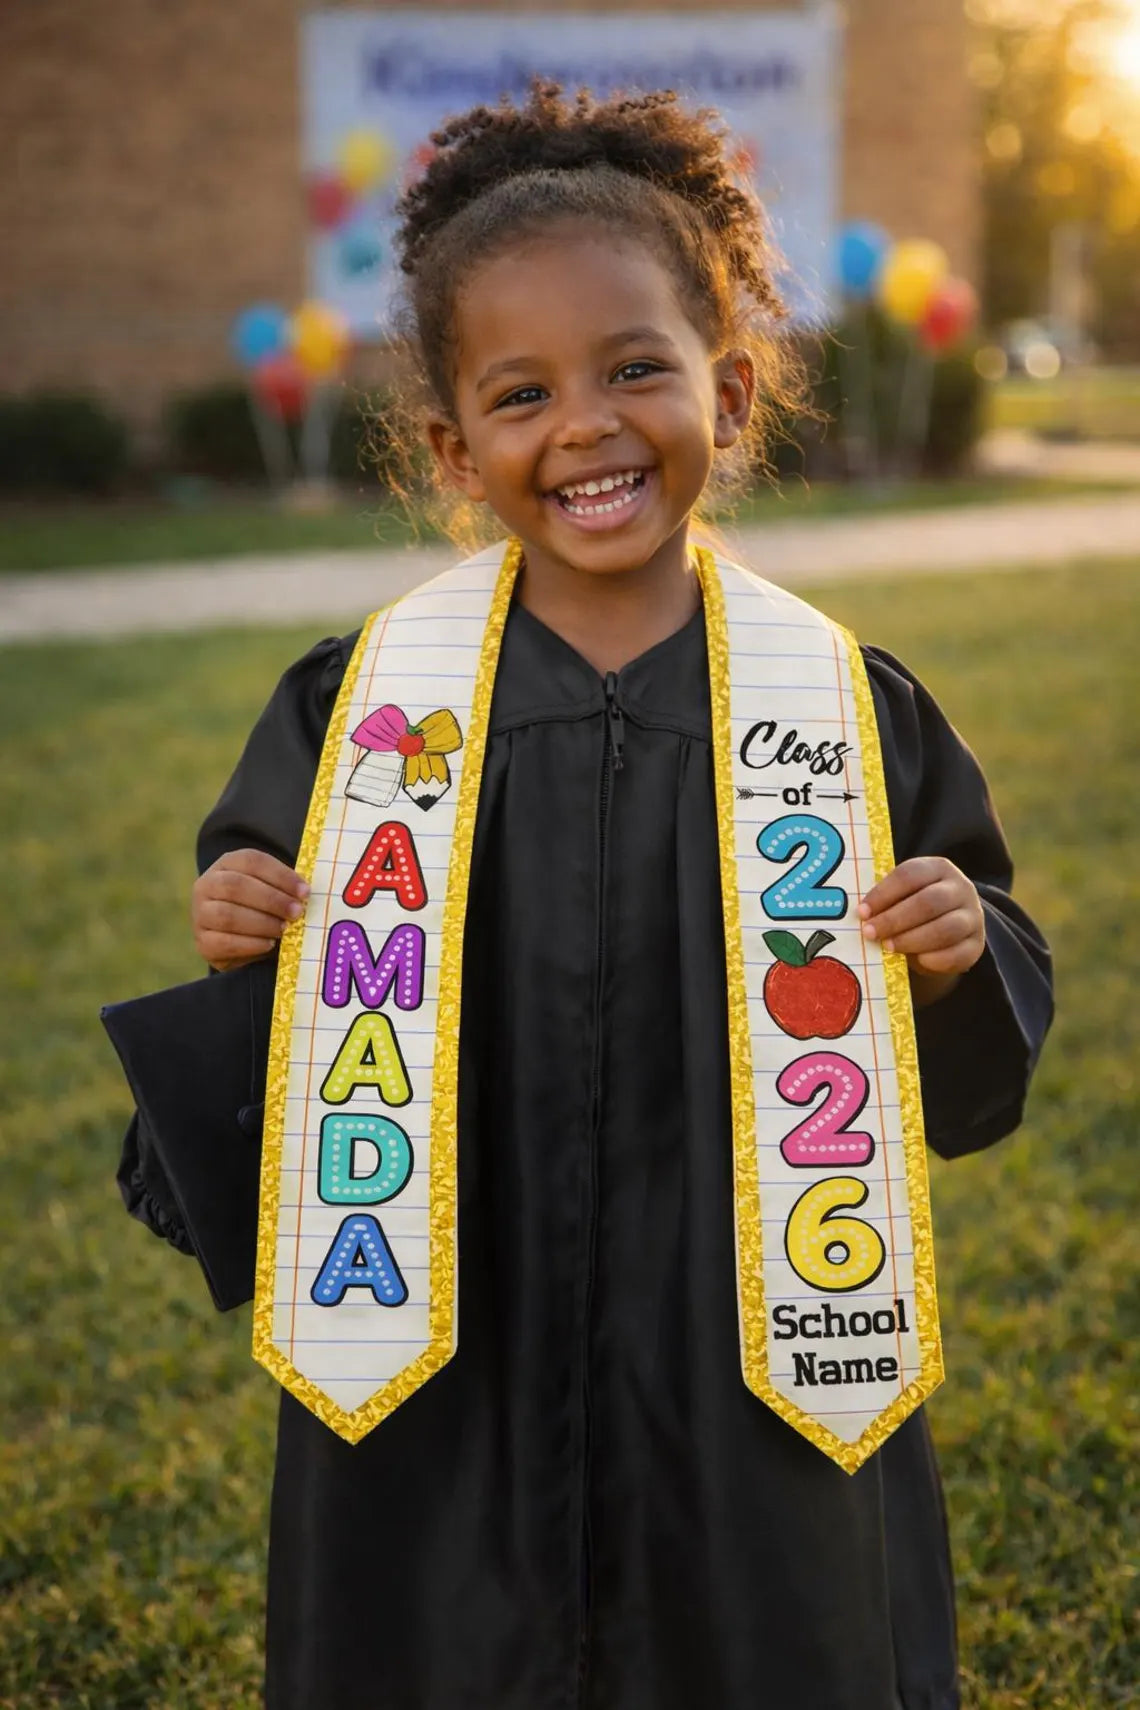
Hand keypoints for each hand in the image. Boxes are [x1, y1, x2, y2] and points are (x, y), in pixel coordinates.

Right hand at [192, 849, 309, 971]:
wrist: (237, 940)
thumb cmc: (261, 909)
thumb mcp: (270, 891)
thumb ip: (284, 889)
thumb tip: (306, 893)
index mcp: (227, 864)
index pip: (252, 861)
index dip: (280, 875)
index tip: (304, 891)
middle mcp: (207, 885)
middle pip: (236, 886)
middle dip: (271, 900)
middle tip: (296, 912)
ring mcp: (200, 914)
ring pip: (227, 915)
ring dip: (261, 923)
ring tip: (283, 929)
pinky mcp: (202, 941)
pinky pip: (224, 942)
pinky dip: (250, 944)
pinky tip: (268, 944)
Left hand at [858, 857, 984, 1003]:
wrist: (950, 930)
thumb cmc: (915, 907)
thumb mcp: (903, 896)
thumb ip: (887, 901)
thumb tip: (861, 915)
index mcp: (939, 868)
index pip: (910, 874)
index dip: (884, 893)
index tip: (862, 912)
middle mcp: (961, 888)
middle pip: (929, 902)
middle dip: (895, 919)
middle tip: (870, 933)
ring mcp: (973, 917)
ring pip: (945, 928)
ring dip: (912, 939)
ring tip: (888, 947)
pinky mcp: (977, 945)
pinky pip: (958, 953)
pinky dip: (935, 959)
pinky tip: (916, 960)